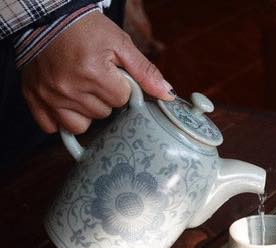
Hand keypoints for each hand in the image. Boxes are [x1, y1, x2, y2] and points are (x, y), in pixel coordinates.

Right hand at [21, 11, 173, 134]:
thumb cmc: (84, 29)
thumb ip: (145, 72)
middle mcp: (69, 88)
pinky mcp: (34, 100)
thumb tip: (168, 94)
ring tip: (81, 88)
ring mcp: (49, 96)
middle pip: (104, 113)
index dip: (120, 87)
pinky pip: (53, 127)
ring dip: (86, 110)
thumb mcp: (120, 44)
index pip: (122, 99)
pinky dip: (61, 118)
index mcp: (93, 72)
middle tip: (95, 77)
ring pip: (82, 124)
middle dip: (104, 97)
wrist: (46, 18)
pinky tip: (65, 101)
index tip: (111, 74)